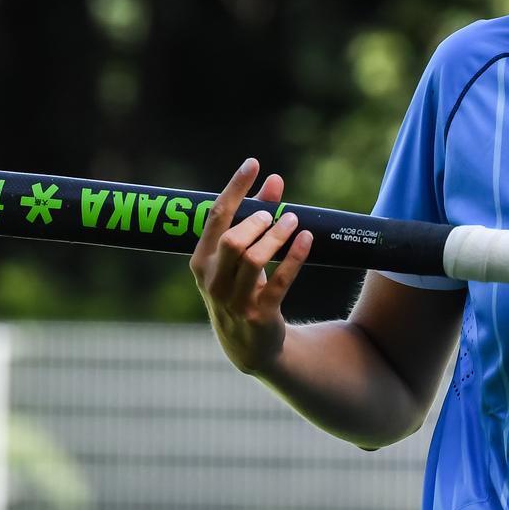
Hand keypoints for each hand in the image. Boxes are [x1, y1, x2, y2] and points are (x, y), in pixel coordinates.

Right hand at [189, 159, 313, 374]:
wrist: (247, 345)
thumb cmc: (241, 288)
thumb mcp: (240, 256)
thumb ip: (255, 216)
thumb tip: (275, 179)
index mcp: (201, 261)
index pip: (215, 217)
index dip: (235, 188)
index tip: (253, 164)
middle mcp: (212, 280)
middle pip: (233, 240)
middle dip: (256, 221)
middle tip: (274, 214)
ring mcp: (234, 300)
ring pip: (254, 259)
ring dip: (277, 236)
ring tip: (293, 221)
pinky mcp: (259, 314)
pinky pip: (280, 281)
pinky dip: (294, 257)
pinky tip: (307, 239)